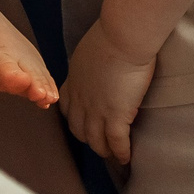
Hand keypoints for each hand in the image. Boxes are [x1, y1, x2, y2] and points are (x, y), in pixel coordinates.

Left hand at [60, 24, 156, 166]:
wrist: (122, 37)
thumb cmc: (111, 35)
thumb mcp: (89, 51)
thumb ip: (89, 64)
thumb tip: (97, 65)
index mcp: (74, 82)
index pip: (67, 108)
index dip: (74, 118)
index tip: (83, 122)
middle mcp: (81, 100)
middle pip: (78, 129)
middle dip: (88, 138)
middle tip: (100, 142)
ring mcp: (97, 111)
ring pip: (96, 141)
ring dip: (104, 150)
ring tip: (113, 155)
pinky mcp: (116, 116)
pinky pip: (116, 142)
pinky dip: (121, 152)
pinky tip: (126, 158)